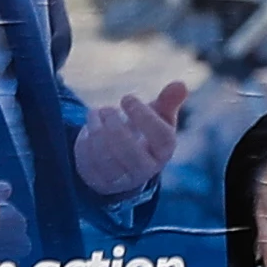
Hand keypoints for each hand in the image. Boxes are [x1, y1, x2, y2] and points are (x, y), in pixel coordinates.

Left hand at [74, 81, 189, 197]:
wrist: (123, 160)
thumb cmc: (144, 133)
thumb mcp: (157, 117)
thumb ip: (168, 101)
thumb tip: (181, 84)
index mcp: (163, 152)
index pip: (162, 139)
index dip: (144, 117)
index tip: (127, 98)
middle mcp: (145, 170)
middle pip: (132, 154)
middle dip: (116, 128)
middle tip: (108, 109)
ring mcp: (122, 179)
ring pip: (107, 158)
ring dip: (98, 131)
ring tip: (96, 113)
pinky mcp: (100, 181)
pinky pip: (89, 163)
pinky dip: (86, 140)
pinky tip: (89, 125)